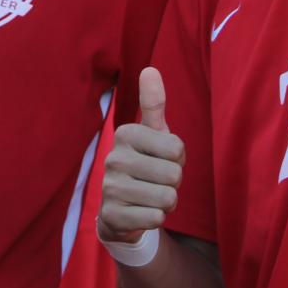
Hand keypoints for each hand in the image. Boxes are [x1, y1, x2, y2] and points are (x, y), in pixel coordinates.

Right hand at [99, 67, 184, 243]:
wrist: (121, 211)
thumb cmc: (144, 164)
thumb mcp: (152, 135)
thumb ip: (153, 104)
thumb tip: (150, 69)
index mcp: (126, 134)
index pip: (178, 149)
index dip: (178, 160)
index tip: (161, 160)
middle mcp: (114, 158)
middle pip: (174, 175)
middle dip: (173, 184)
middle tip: (156, 182)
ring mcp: (110, 188)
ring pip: (166, 198)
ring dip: (166, 203)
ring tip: (150, 198)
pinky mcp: (111, 216)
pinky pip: (155, 218)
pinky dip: (155, 219)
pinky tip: (141, 213)